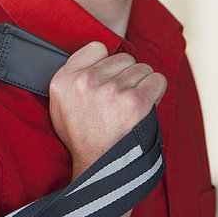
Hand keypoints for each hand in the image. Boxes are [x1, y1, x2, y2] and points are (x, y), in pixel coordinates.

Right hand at [49, 42, 166, 177]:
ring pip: (142, 68)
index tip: (106, 80)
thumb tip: (98, 53)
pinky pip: (157, 80)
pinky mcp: (134, 103)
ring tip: (130, 106)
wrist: (98, 169)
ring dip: (141, 84)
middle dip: (126, 75)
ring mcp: (110, 91)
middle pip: (123, 58)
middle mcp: (85, 82)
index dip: (106, 64)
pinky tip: (146, 104)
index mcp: (63, 79)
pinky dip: (156, 90)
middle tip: (119, 99)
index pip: (97, 47)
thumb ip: (72, 74)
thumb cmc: (82, 136)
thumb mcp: (60, 103)